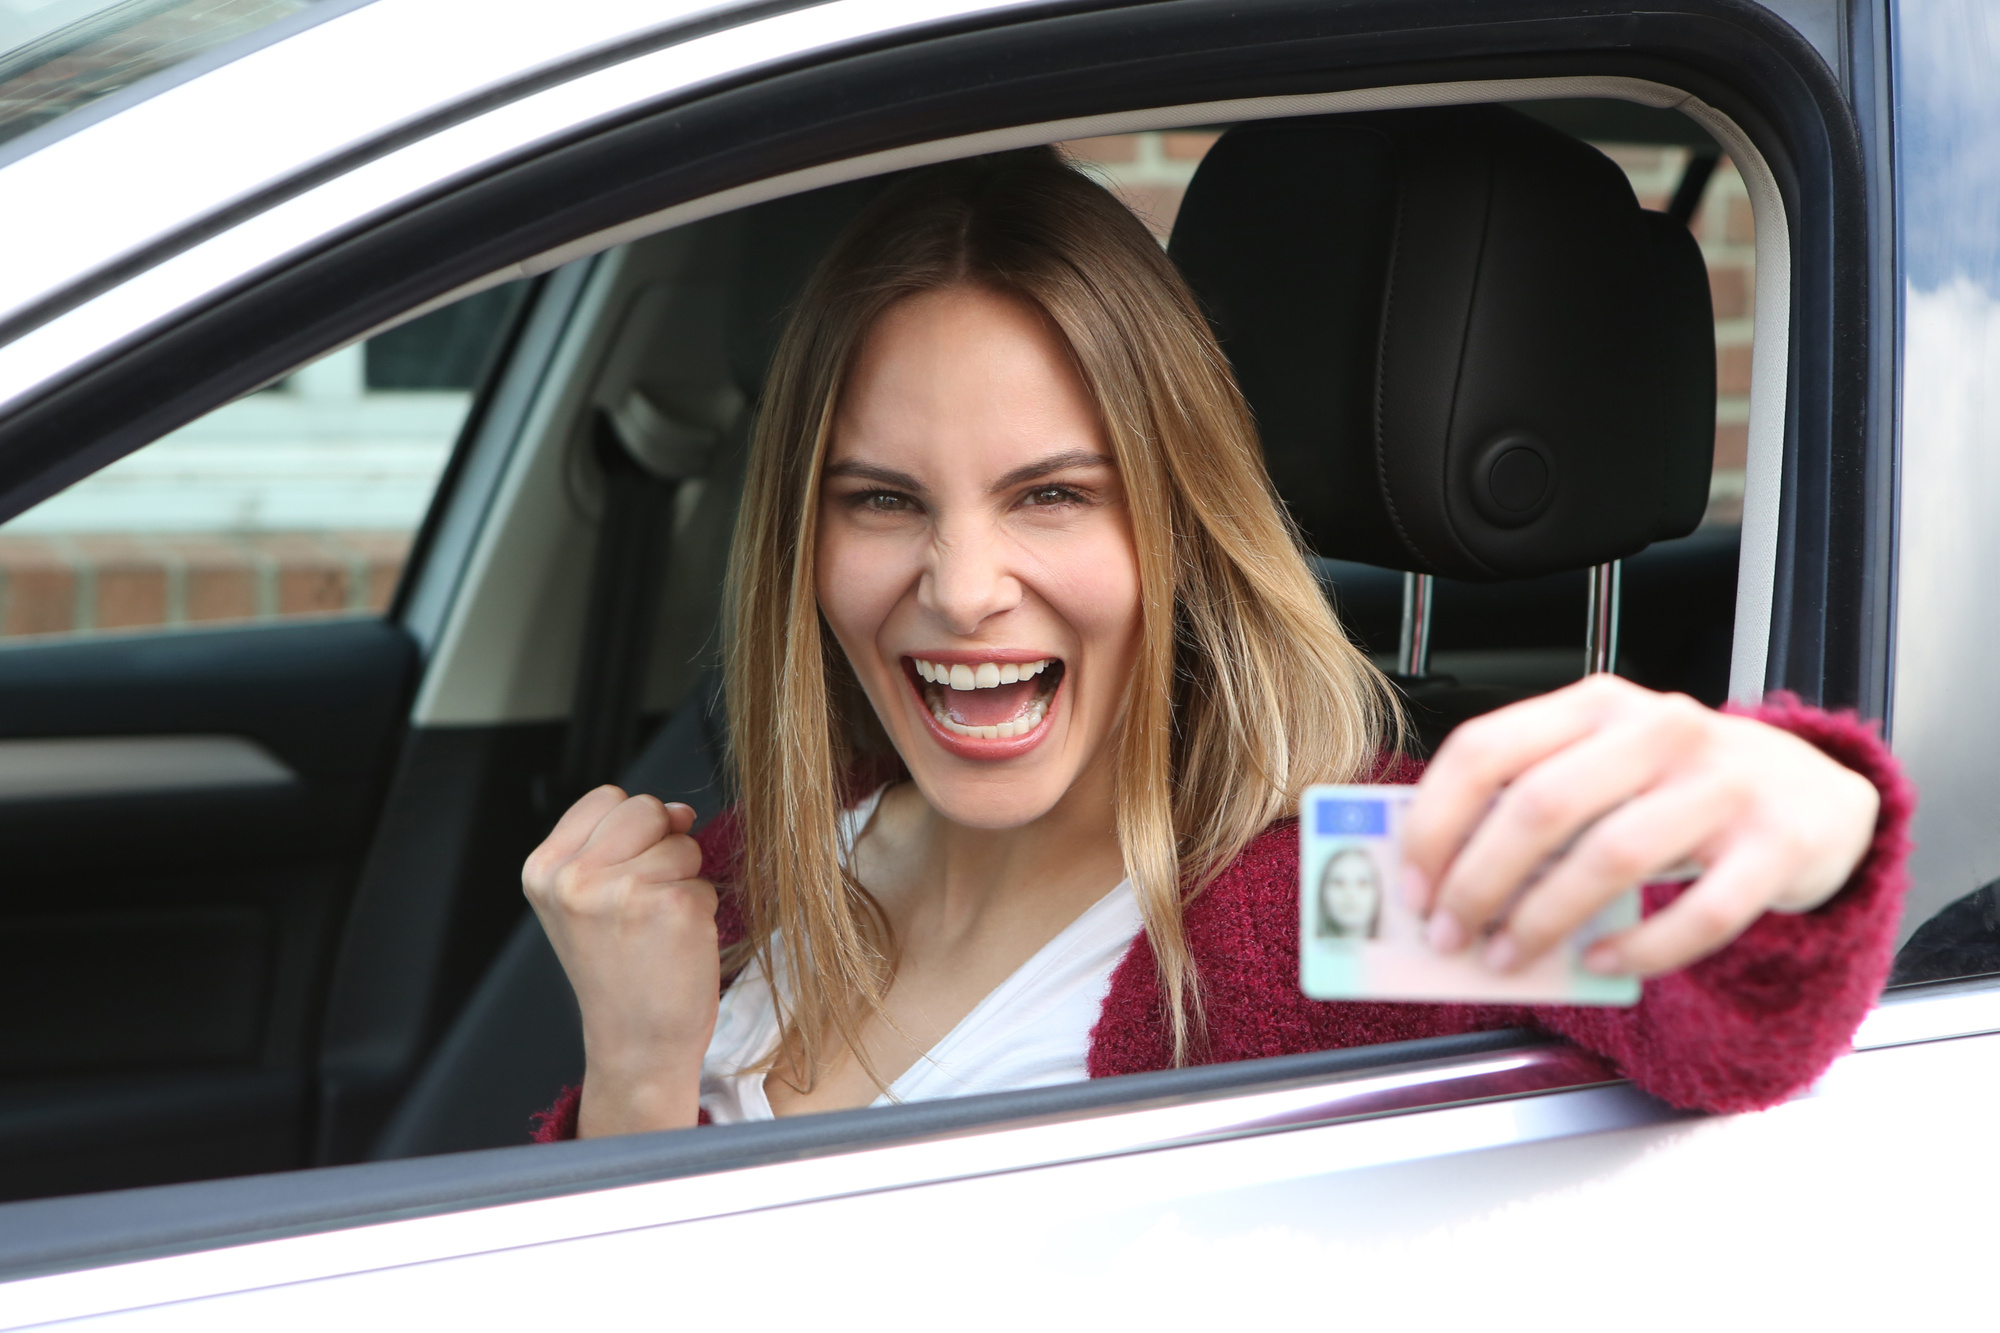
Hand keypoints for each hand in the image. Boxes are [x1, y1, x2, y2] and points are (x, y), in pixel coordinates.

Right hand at [523, 787, 718, 1136]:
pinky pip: (706, 879)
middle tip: (643, 907)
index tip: (622, 878)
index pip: (608, 798)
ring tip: (657, 930)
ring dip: (684, 880)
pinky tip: (676, 945)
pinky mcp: (672, 906)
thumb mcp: (588, 901)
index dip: (631, 831)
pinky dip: (702, 908)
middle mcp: (574, 879)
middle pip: (647, 808)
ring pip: (682, 843)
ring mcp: (623, 891)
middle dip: (661, 846)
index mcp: (545, 870)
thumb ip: (620, 844)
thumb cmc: (619, 973)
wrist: (636, 1046)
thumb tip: (679, 810)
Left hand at [1401, 675, 1879, 978]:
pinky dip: (1641, 948)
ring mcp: (1724, 783)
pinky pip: (1700, 910)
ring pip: (1611, 856)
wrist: (1816, 794)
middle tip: (1449, 935)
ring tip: (1507, 957)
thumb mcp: (1604, 767)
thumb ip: (1531, 801)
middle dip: (1478, 881)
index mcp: (1596, 703)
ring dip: (1543, 920)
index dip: (1436, 821)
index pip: (1486, 748)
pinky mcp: (1776, 844)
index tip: (1412, 883)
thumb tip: (1438, 876)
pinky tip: (1603, 964)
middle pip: (1540, 806)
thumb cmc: (1681, 786)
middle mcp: (1659, 729)